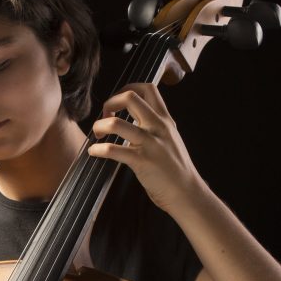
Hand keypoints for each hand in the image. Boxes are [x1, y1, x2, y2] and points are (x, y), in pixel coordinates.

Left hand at [88, 83, 203, 211]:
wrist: (186, 192)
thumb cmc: (175, 169)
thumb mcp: (170, 138)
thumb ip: (155, 126)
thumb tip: (135, 119)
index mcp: (164, 120)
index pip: (147, 89)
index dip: (127, 89)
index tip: (118, 103)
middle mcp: (158, 127)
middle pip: (130, 97)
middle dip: (111, 102)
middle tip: (105, 116)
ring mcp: (150, 143)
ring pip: (116, 124)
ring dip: (99, 126)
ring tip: (97, 134)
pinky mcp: (142, 161)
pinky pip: (113, 150)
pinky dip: (98, 149)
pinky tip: (94, 152)